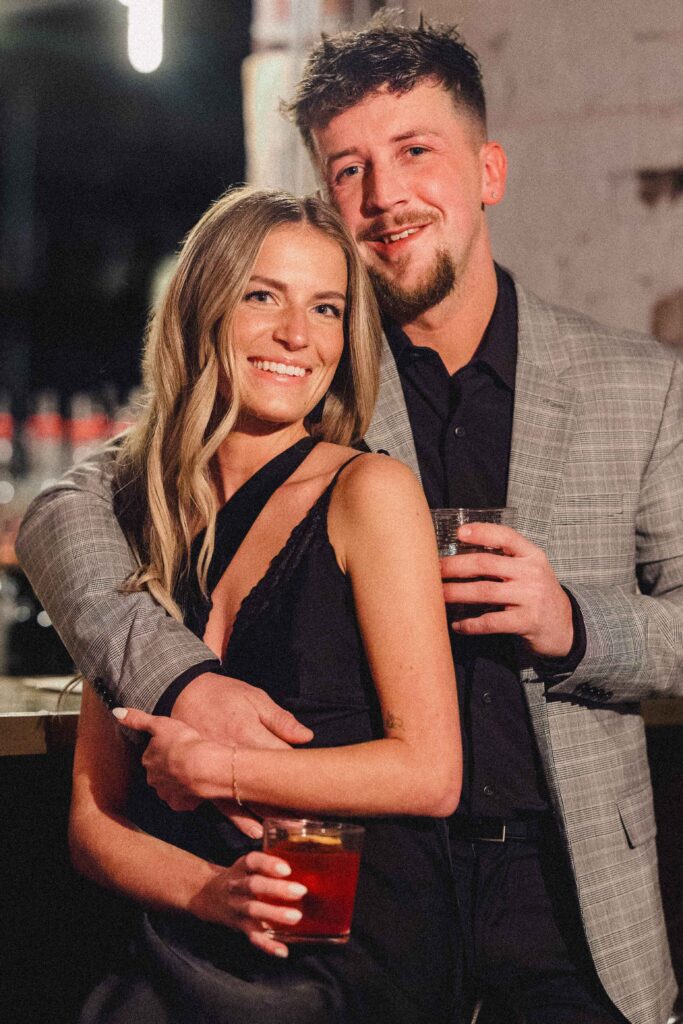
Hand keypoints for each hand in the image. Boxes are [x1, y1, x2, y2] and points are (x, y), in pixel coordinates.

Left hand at [113, 707, 226, 811]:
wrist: (202, 767)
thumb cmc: (182, 743)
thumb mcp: (160, 724)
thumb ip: (138, 719)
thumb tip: (117, 713)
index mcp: (148, 760)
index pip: (152, 756)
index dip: (164, 751)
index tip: (174, 747)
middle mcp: (153, 779)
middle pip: (159, 773)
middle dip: (169, 768)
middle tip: (184, 759)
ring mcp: (166, 793)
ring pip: (170, 787)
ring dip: (178, 782)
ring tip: (192, 772)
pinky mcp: (180, 804)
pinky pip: (182, 800)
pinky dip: (188, 795)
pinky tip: (196, 786)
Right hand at [171, 673, 313, 836]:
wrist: (180, 695)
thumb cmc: (222, 694)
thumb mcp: (253, 697)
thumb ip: (280, 719)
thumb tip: (306, 737)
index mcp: (248, 736)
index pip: (280, 761)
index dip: (299, 773)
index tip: (317, 785)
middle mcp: (230, 759)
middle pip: (262, 787)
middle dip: (285, 802)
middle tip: (308, 818)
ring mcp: (214, 772)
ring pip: (243, 802)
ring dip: (264, 817)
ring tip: (287, 830)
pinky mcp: (202, 779)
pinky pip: (220, 804)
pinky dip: (239, 819)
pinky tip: (255, 830)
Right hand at [194, 850, 306, 957]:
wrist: (208, 895)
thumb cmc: (240, 877)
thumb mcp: (248, 866)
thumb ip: (269, 865)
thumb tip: (307, 861)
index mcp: (241, 868)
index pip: (252, 861)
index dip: (268, 864)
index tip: (286, 869)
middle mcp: (236, 886)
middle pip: (253, 886)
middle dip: (276, 889)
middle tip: (300, 891)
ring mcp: (236, 907)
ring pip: (253, 910)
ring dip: (274, 914)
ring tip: (296, 917)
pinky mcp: (239, 926)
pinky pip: (252, 936)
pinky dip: (267, 945)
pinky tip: (282, 950)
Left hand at [440, 522, 573, 657]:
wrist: (566, 627)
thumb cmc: (538, 595)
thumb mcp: (530, 571)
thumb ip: (505, 561)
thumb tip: (461, 557)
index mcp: (532, 556)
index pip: (506, 537)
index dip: (482, 532)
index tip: (459, 532)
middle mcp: (532, 573)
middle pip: (487, 563)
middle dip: (456, 565)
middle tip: (434, 569)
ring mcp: (530, 598)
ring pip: (484, 591)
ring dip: (456, 593)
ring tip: (437, 595)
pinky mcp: (526, 622)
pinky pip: (491, 621)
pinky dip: (470, 624)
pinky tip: (456, 625)